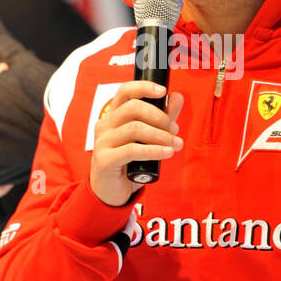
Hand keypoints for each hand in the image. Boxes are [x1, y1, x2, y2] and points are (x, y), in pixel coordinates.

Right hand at [89, 81, 184, 206]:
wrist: (112, 192)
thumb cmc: (129, 163)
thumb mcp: (148, 139)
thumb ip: (162, 118)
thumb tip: (177, 96)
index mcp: (113, 116)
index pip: (125, 91)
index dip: (144, 87)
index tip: (163, 91)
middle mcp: (105, 125)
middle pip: (133, 108)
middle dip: (160, 116)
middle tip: (175, 129)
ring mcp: (102, 142)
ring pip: (135, 128)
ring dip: (161, 135)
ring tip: (176, 144)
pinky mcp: (104, 159)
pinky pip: (132, 150)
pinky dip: (154, 150)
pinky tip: (168, 153)